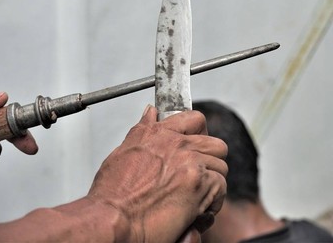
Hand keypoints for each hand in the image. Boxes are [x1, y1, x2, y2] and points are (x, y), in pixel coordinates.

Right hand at [88, 105, 227, 241]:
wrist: (112, 219)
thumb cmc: (113, 194)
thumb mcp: (123, 151)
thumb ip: (142, 130)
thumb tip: (150, 112)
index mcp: (159, 134)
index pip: (195, 120)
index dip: (200, 134)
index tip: (197, 147)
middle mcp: (177, 145)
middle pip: (215, 144)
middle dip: (211, 162)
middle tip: (199, 177)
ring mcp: (190, 163)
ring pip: (220, 167)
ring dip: (212, 183)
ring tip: (196, 196)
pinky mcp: (199, 184)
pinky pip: (220, 188)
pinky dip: (213, 202)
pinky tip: (198, 210)